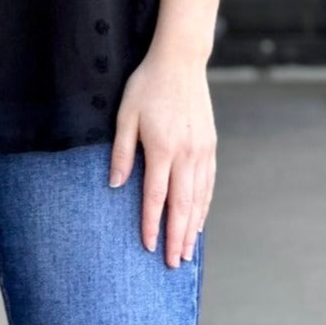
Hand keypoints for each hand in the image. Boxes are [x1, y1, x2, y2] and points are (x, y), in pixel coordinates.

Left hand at [108, 47, 215, 266]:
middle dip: (177, 237)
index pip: (155, 197)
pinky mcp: (210, 144)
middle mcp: (185, 154)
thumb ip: (121, 151)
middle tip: (173, 263)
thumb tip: (115, 184)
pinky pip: (208, 183)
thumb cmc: (147, 85)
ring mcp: (201, 150)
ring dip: (193, 227)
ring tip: (187, 251)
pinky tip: (199, 218)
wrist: (180, 61)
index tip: (148, 246)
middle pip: (182, 206)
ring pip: (199, 198)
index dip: (151, 224)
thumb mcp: (125, 114)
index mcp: (162, 148)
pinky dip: (204, 205)